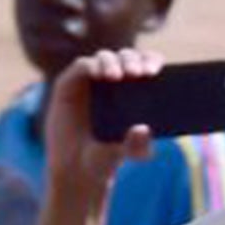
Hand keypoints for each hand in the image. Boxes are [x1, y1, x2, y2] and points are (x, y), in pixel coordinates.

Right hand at [45, 49, 161, 200]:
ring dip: (112, 62)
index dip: (151, 61)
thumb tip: (144, 130)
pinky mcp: (71, 83)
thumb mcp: (127, 154)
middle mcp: (114, 82)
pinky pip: (83, 66)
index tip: (153, 72)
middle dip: (133, 60)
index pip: (146, 65)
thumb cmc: (107, 157)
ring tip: (116, 77)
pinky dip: (91, 66)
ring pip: (105, 57)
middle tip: (138, 74)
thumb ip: (138, 146)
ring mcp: (92, 81)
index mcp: (134, 92)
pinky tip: (98, 75)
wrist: (76, 167)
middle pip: (127, 57)